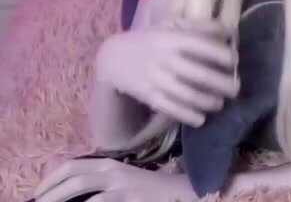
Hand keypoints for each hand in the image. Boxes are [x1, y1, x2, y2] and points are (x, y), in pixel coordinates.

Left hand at [33, 158, 197, 201]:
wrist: (182, 193)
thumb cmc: (150, 189)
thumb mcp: (125, 179)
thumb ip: (103, 180)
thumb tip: (71, 193)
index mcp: (109, 163)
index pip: (71, 165)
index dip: (50, 178)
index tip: (37, 191)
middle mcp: (113, 171)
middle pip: (73, 177)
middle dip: (50, 192)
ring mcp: (121, 187)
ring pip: (82, 192)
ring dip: (60, 201)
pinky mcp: (129, 200)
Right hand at [96, 19, 239, 127]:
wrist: (112, 58)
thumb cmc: (150, 39)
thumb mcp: (171, 25)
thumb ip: (200, 27)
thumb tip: (229, 31)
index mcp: (174, 39)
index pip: (204, 47)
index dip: (224, 56)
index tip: (235, 61)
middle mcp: (166, 59)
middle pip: (201, 75)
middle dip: (224, 84)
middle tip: (236, 88)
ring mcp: (157, 79)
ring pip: (189, 95)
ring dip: (210, 102)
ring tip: (220, 103)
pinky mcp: (149, 96)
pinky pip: (172, 109)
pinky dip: (188, 116)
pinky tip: (201, 118)